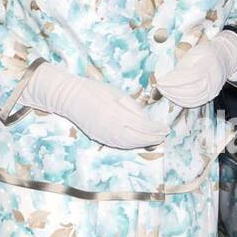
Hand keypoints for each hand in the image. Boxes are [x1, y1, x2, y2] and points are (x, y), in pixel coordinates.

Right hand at [20, 61, 168, 148]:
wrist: (70, 98)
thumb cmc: (95, 91)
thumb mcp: (117, 94)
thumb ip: (133, 108)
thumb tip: (147, 120)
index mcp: (119, 115)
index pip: (144, 126)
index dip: (156, 129)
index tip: (165, 128)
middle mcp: (113, 129)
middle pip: (138, 138)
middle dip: (153, 138)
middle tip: (163, 136)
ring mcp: (105, 136)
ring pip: (129, 144)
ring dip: (143, 143)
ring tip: (154, 140)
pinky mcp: (99, 138)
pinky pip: (119, 145)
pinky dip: (131, 145)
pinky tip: (137, 142)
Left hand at [155, 30, 236, 107]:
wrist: (224, 58)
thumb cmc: (206, 53)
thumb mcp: (193, 53)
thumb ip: (183, 65)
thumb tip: (168, 77)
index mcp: (208, 66)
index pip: (188, 77)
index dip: (173, 81)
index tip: (161, 81)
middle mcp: (212, 80)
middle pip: (190, 90)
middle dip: (172, 90)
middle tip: (160, 87)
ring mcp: (213, 90)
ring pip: (193, 99)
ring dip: (175, 97)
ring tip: (164, 91)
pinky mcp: (210, 95)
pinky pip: (196, 103)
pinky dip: (183, 102)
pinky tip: (174, 97)